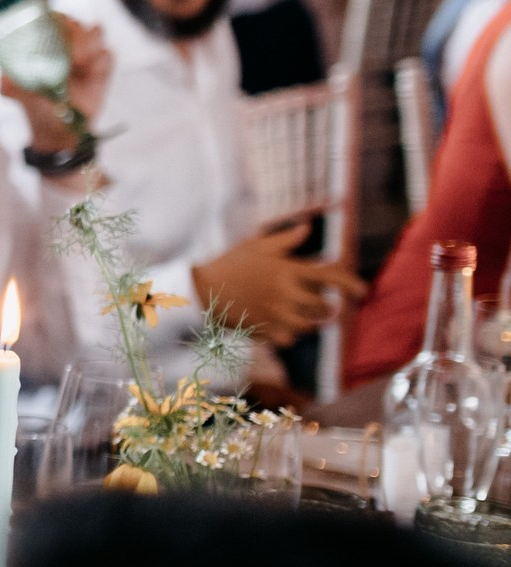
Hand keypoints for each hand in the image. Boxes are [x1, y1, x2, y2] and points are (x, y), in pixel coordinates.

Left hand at [0, 16, 109, 155]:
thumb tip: (3, 81)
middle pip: (74, 21)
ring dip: (89, 45)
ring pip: (96, 30)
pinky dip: (100, 63)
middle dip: (75, 34)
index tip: (53, 35)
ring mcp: (85, 53)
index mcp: (42, 42)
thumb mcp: (19, 95)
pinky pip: (107, 54)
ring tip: (80, 66)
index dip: (52, 21)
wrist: (58, 130)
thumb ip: (11, 86)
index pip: (49, 17)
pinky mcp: (101, 66)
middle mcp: (64, 43)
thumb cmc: (36, 105)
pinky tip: (91, 76)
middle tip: (73, 56)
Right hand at [192, 223, 368, 346]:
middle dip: (329, 307)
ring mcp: (277, 314)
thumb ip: (286, 239)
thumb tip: (307, 227)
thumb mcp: (257, 245)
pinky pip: (290, 339)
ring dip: (312, 321)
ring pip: (310, 325)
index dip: (351, 284)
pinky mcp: (266, 330)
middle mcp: (287, 293)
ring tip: (305, 316)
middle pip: (324, 307)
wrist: (203, 290)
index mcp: (288, 270)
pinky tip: (282, 326)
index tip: (362, 291)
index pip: (330, 277)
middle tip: (325, 305)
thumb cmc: (232, 264)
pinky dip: (290, 334)